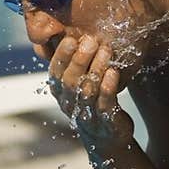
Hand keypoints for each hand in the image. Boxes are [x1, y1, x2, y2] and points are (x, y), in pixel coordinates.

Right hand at [47, 34, 133, 154]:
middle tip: (90, 40)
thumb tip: (72, 30)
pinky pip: (105, 104)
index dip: (61, 56)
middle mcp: (70, 104)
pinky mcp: (105, 122)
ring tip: (105, 50)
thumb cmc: (92, 103)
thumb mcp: (79, 84)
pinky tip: (113, 72)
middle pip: (70, 81)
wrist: (107, 138)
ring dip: (96, 68)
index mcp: (61, 93)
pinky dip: (108, 87)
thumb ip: (74, 64)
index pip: (55, 73)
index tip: (70, 38)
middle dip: (79, 59)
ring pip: (87, 90)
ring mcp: (87, 115)